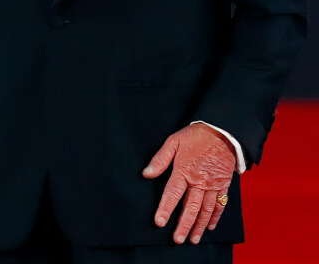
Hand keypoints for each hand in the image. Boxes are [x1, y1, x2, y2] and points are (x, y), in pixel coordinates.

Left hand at [142, 124, 236, 243]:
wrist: (223, 131)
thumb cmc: (195, 136)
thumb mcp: (173, 142)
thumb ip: (159, 159)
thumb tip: (146, 174)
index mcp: (184, 171)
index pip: (172, 194)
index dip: (165, 209)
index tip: (160, 222)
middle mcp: (200, 181)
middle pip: (191, 207)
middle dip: (184, 225)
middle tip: (178, 239)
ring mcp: (214, 185)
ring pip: (206, 210)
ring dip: (200, 225)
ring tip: (193, 239)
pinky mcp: (224, 185)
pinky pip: (221, 204)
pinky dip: (215, 217)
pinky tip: (210, 226)